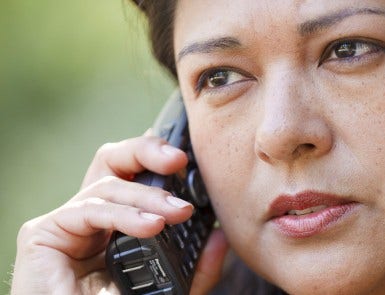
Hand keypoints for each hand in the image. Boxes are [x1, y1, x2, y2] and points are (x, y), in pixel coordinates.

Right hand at [11, 135, 227, 294]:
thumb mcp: (165, 289)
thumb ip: (196, 269)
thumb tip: (221, 239)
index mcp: (115, 224)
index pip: (133, 176)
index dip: (155, 158)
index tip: (185, 157)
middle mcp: (90, 217)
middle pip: (113, 162)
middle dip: (147, 152)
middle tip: (180, 160)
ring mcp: (66, 223)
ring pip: (107, 184)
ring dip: (147, 195)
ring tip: (178, 213)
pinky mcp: (42, 234)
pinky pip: (88, 210)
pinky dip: (123, 215)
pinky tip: (151, 226)